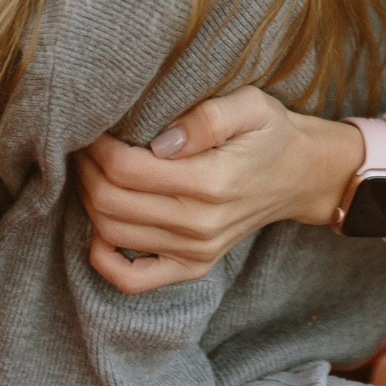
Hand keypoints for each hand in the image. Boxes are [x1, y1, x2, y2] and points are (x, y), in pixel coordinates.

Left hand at [76, 87, 366, 293]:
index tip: (96, 126)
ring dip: (89, 201)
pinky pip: (132, 280)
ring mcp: (196, 251)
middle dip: (86, 170)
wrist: (300, 176)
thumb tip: (161, 142)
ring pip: (111, 234)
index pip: (126, 169)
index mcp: (211, 181)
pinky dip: (103, 259)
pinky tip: (100, 229)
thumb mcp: (250, 106)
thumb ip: (208, 118)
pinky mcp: (193, 266)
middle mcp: (200, 224)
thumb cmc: (270, 134)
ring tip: (94, 172)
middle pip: (110, 202)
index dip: (98, 146)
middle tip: (86, 145)